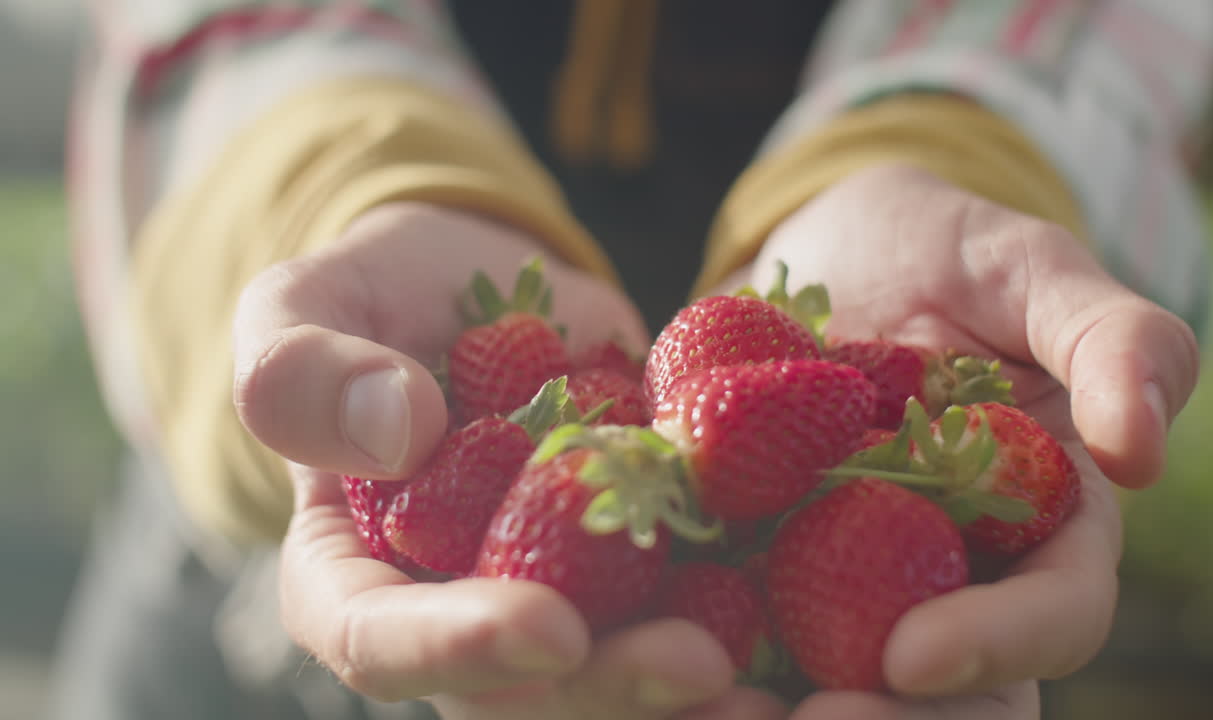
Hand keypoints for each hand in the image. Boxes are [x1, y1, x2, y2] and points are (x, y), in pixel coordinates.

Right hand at [232, 204, 783, 718]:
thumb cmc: (372, 296)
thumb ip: (301, 370)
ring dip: (693, 685)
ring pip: (617, 665)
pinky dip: (753, 607)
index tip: (547, 626)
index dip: (455, 651)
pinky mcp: (640, 550)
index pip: (378, 640)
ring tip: (774, 683)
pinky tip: (820, 614)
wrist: (476, 279)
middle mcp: (459, 605)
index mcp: (354, 573)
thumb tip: (398, 432)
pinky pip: (692, 592)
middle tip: (702, 667)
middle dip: (610, 685)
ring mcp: (558, 584)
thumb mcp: (302, 307)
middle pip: (522, 683)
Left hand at [718, 164, 1198, 717]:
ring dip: (771, 711)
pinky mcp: (761, 555)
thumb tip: (1140, 453)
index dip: (997, 645)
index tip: (911, 654)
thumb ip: (1113, 339)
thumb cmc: (952, 251)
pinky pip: (729, 617)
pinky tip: (641, 649)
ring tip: (701, 713)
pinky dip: (694, 647)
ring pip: (832, 675)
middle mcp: (950, 569)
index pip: (1051, 615)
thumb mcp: (1033, 269)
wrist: (837, 244)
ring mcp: (849, 572)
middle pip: (942, 686)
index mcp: (1043, 524)